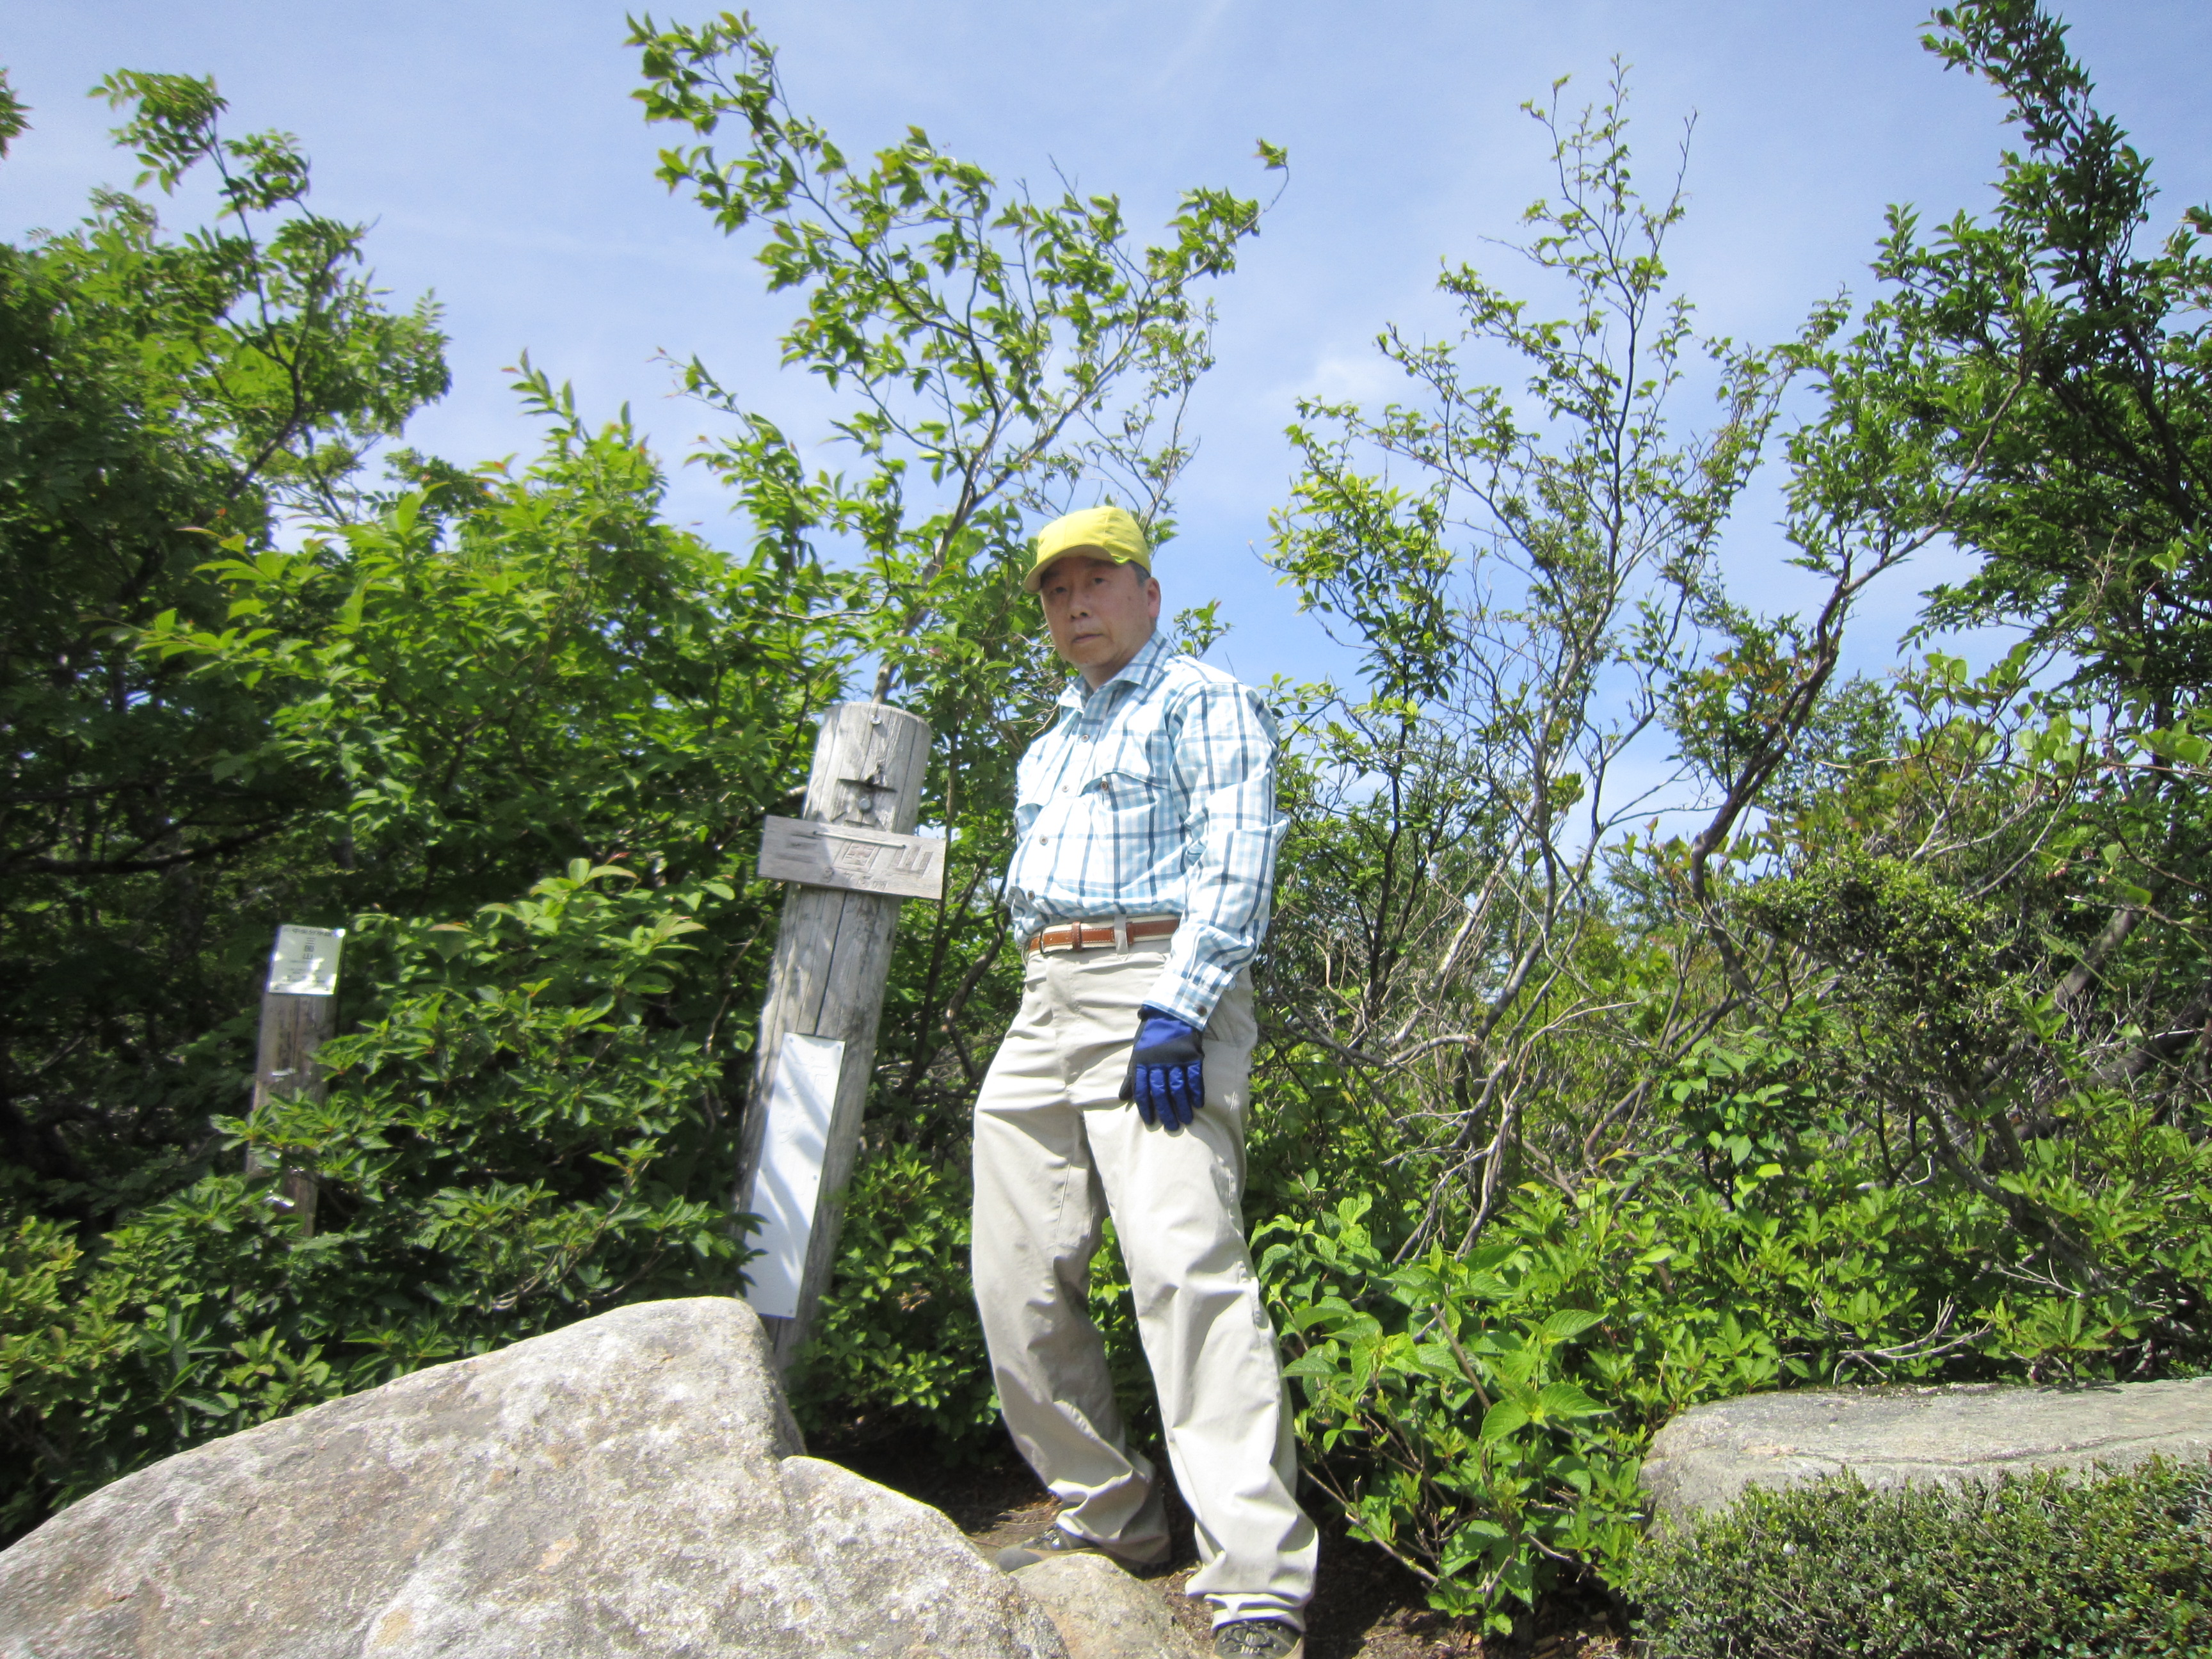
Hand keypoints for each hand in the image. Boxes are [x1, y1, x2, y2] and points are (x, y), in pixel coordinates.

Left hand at [1122, 1004, 1204, 1128]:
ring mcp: (1176, 1059)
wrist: (1172, 1012)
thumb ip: (1132, 1076)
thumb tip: (1122, 1097)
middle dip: (1166, 1111)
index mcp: (1142, 1062)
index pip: (1142, 1090)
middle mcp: (1158, 1062)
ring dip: (1182, 1105)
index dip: (1146, 1107)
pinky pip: (1194, 1077)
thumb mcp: (1137, 1053)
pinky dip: (1196, 1091)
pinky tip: (1198, 1103)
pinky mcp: (1191, 1055)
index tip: (1150, 1121)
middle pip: (1160, 1092)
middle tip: (1171, 1126)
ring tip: (1186, 1119)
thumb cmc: (1152, 1035)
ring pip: (1178, 1088)